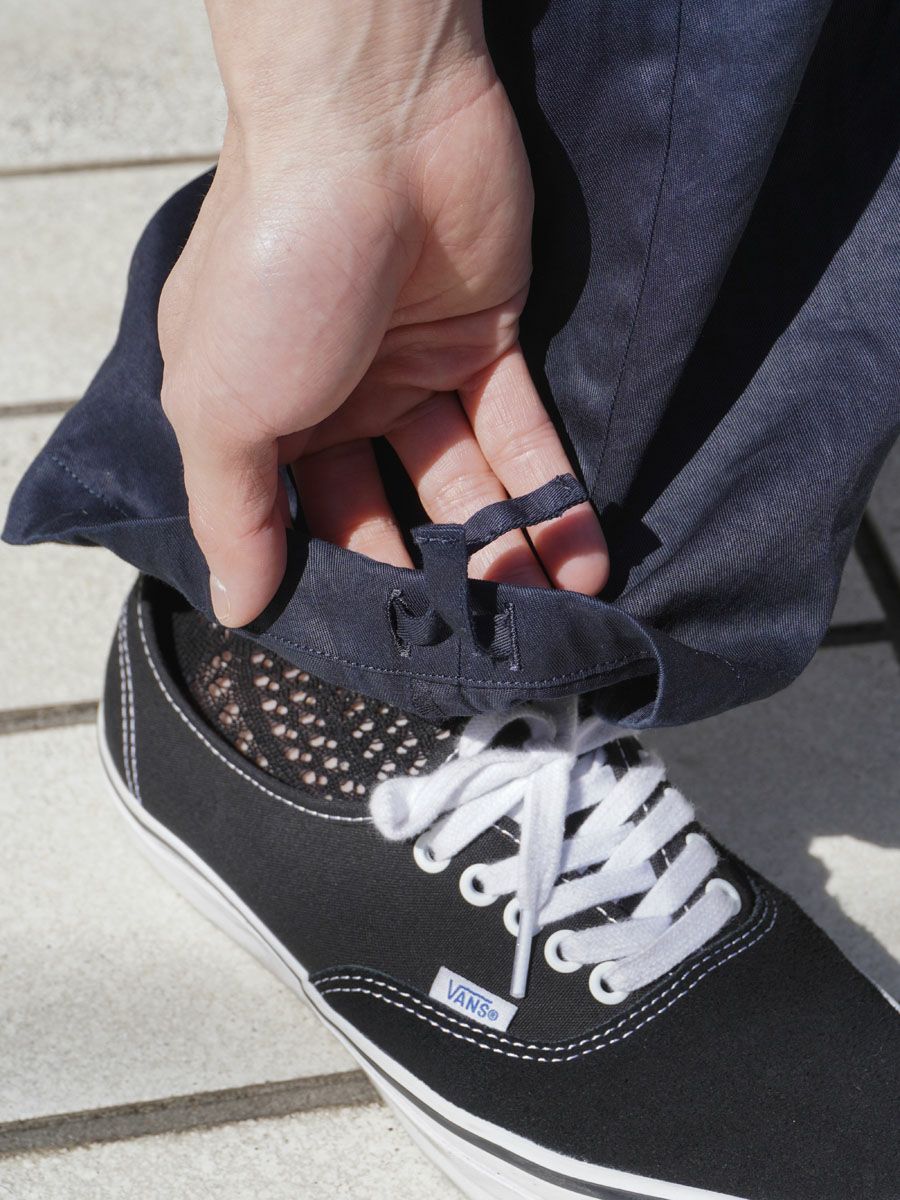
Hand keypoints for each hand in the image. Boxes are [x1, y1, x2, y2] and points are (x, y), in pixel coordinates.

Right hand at [158, 0, 607, 626]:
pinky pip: (521, 434)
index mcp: (258, 415)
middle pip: (389, 512)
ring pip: (465, 483)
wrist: (373, 125)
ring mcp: (416, 368)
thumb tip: (236, 604)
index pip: (299, 523)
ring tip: (546, 622)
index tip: (388, 648)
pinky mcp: (490, 339)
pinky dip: (551, 496)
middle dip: (433, 579)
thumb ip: (231, 513)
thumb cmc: (275, 264)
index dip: (341, 585)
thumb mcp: (221, 407)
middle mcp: (335, 397)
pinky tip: (578, 561)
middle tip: (481, 645)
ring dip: (505, 552)